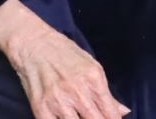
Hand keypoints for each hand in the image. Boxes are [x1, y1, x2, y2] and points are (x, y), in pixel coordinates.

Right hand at [0, 0, 129, 118]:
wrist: (33, 44)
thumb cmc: (64, 52)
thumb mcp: (91, 66)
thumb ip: (106, 93)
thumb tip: (122, 111)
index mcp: (93, 79)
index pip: (111, 114)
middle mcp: (77, 92)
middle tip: (96, 117)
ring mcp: (58, 102)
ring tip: (80, 116)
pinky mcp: (41, 109)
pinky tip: (64, 117)